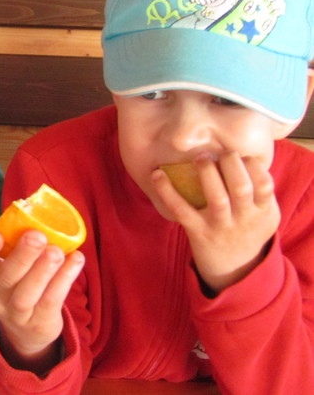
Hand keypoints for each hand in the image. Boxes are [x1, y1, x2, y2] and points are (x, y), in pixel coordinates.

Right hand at [0, 228, 83, 372]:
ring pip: (26, 294)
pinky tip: (76, 259)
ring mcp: (17, 313)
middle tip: (36, 235)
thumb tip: (41, 211)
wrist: (27, 330)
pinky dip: (65, 279)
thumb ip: (17, 243)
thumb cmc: (19, 283)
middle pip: (6, 279)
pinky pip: (52, 301)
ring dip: (42, 270)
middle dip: (21, 256)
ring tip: (55, 250)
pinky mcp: (40, 322)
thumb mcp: (9, 267)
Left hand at [153, 151, 279, 292]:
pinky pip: (181, 210)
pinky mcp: (197, 231)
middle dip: (231, 164)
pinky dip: (167, 191)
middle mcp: (243, 218)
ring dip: (208, 174)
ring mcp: (220, 226)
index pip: (264, 185)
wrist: (236, 271)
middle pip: (241, 188)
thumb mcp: (266, 215)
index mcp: (262, 211)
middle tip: (221, 152)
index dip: (253, 166)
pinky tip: (157, 175)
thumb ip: (261, 192)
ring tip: (200, 157)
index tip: (241, 155)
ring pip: (217, 198)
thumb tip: (247, 157)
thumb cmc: (248, 231)